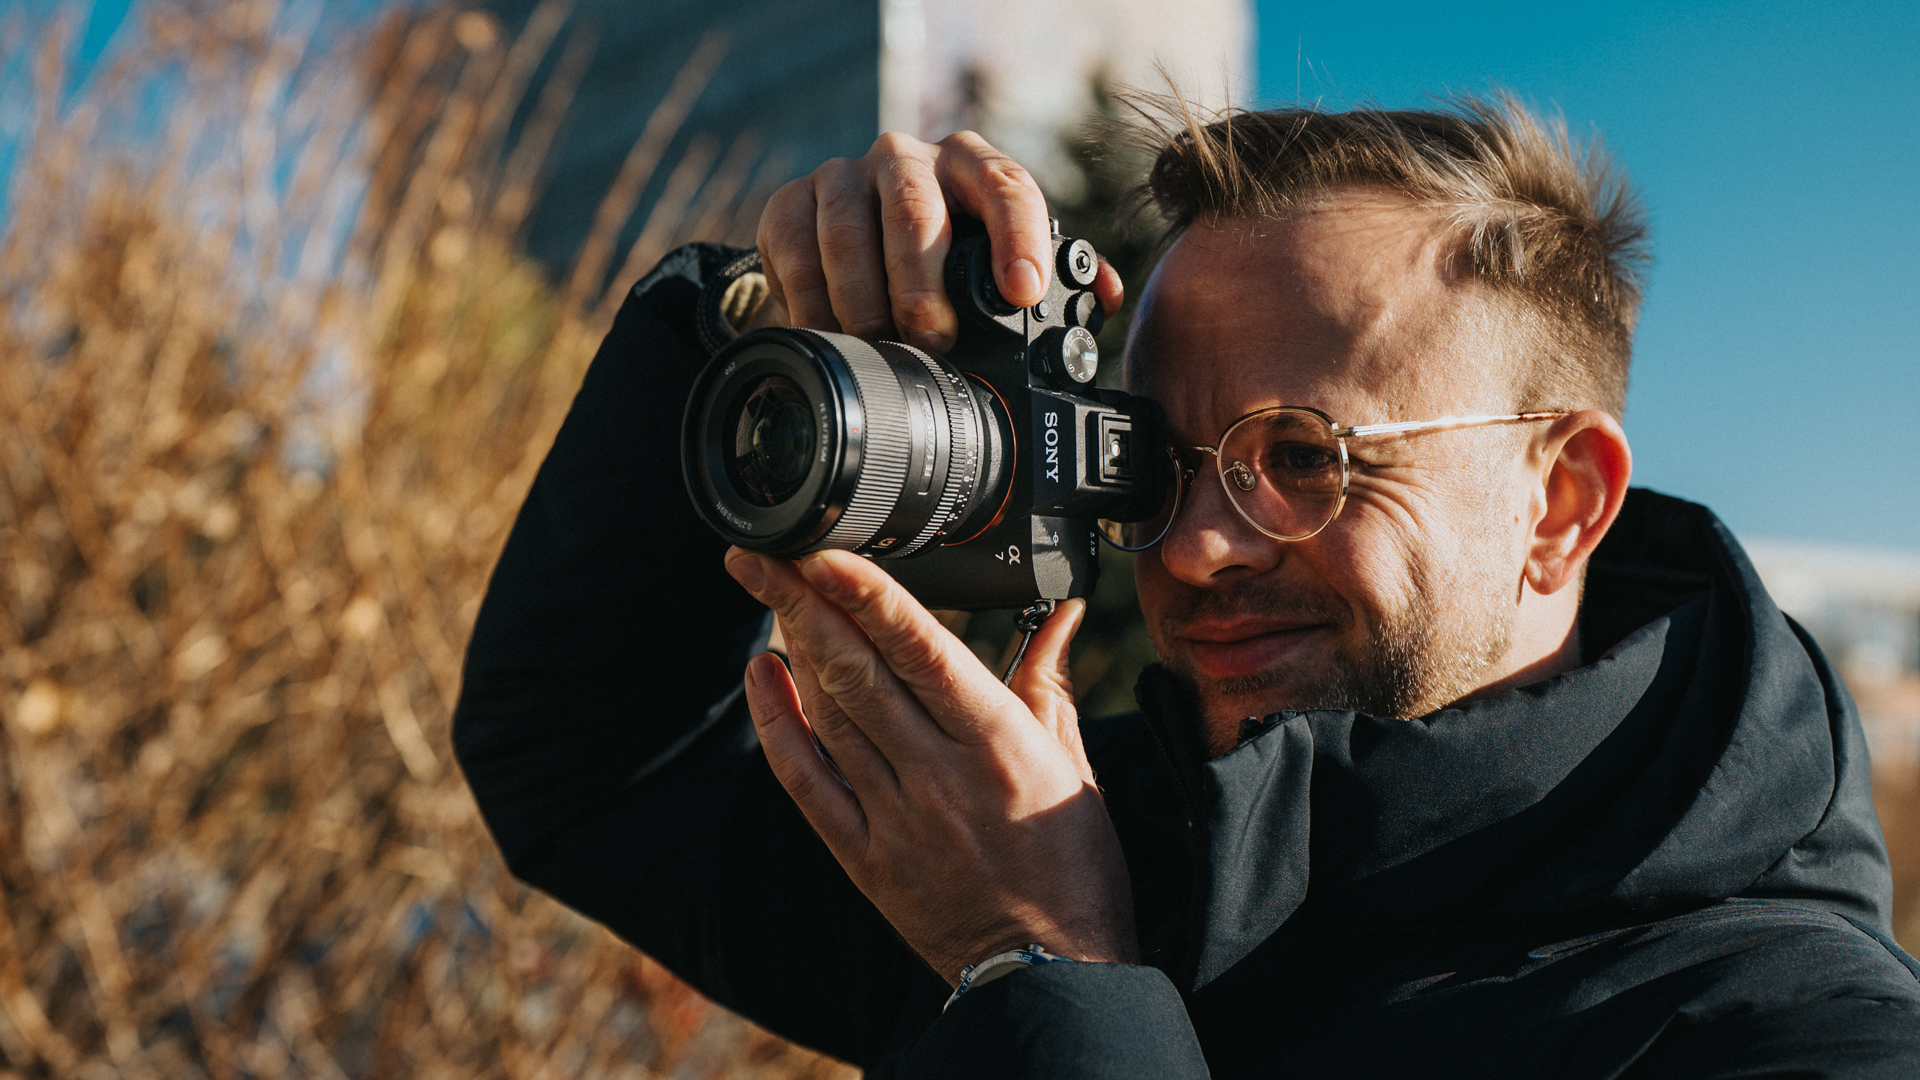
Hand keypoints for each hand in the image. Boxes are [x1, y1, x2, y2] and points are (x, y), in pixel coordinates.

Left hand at [724, 547, 1139, 983]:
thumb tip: (1061, 615)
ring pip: (830, 714)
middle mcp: (939, 773)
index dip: (868, 595)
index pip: (922, 649)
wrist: (1051, 973)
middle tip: (764, 552)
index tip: (825, 550)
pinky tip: (763, 674)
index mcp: (998, 742)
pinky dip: (778, 724)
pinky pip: (806, 780)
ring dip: (791, 645)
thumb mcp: (1074, 765)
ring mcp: (895, 816)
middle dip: (804, 602)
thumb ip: (1049, 683)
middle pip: (858, 670)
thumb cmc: (1073, 865)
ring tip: (764, 589)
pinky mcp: (863, 855)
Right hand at [756, 131, 1124, 352]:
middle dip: (922, 283)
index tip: (1022, 293)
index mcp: (974, 167)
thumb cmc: (943, 257)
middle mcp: (909, 159)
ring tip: (879, 346)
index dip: (1017, 238)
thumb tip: (1107, 301)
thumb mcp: (999, 262)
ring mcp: (844, 175)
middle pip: (915, 208)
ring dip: (862, 299)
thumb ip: (1058, 281)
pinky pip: (793, 246)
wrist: (851, 243)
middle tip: (932, 339)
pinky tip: (827, 330)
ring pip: (847, 230)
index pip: (1007, 186)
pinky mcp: (790, 201)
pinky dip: (810, 298)